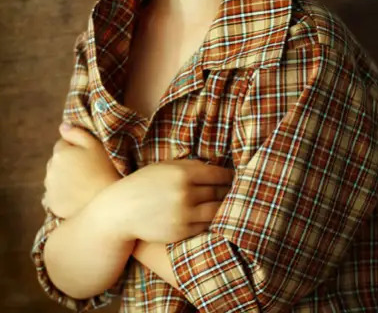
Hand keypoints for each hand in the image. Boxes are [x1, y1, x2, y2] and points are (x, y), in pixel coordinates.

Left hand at [43, 124, 119, 218]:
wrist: (106, 202)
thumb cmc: (104, 169)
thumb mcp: (95, 145)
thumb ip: (77, 133)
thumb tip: (62, 126)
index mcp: (60, 152)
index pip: (62, 144)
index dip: (74, 148)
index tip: (87, 155)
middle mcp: (50, 168)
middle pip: (56, 161)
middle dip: (66, 162)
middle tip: (85, 169)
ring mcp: (50, 187)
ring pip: (54, 177)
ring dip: (63, 178)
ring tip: (82, 183)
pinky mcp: (52, 203)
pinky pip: (54, 194)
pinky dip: (62, 193)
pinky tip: (76, 195)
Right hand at [106, 159, 233, 242]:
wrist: (121, 210)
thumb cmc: (144, 184)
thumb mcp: (164, 167)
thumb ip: (190, 165)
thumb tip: (216, 167)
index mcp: (182, 173)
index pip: (218, 174)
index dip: (229, 176)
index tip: (234, 177)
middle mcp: (185, 193)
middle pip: (219, 192)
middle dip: (229, 191)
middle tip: (237, 190)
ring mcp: (183, 214)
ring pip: (216, 211)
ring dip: (224, 208)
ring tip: (229, 205)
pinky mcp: (181, 232)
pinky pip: (205, 226)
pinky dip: (211, 221)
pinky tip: (213, 217)